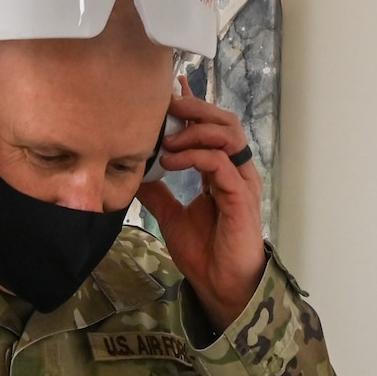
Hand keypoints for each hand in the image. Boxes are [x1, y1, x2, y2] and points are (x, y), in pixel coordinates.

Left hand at [137, 82, 266, 330]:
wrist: (220, 286)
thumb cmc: (204, 253)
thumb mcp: (171, 216)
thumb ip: (158, 192)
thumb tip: (134, 172)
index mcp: (222, 171)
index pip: (211, 128)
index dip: (194, 106)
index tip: (172, 89)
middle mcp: (235, 171)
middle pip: (223, 122)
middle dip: (195, 108)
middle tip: (167, 106)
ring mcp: (241, 182)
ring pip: (227, 135)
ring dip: (195, 130)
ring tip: (167, 140)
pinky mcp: (241, 196)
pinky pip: (221, 163)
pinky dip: (195, 156)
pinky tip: (171, 161)